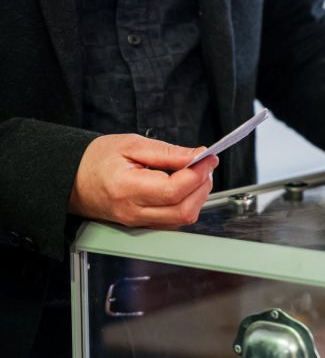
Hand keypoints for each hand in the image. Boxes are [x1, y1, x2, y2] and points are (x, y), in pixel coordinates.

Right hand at [69, 134, 218, 227]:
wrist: (69, 180)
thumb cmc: (95, 160)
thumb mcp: (131, 144)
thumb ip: (167, 152)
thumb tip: (197, 156)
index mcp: (127, 189)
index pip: (174, 190)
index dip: (198, 174)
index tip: (208, 158)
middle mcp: (133, 211)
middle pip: (184, 210)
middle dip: (202, 187)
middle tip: (205, 166)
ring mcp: (137, 222)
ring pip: (182, 219)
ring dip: (197, 197)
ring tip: (195, 174)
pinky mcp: (142, 225)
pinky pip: (173, 221)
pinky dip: (186, 204)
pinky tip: (184, 187)